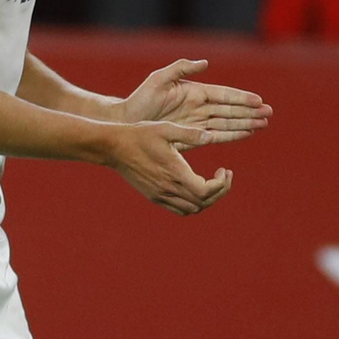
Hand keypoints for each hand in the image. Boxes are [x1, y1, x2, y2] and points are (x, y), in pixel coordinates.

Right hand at [108, 121, 232, 215]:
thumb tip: (211, 136)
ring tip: (212, 182)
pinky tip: (194, 187)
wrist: (114, 147)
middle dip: (219, 191)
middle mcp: (168, 188)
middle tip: (224, 176)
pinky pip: (178, 209)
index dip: (221, 185)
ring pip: (191, 209)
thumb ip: (190, 134)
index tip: (224, 170)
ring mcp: (160, 195)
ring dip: (206, 199)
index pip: (206, 191)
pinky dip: (192, 203)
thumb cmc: (140, 134)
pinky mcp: (153, 196)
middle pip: (203, 203)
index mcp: (174, 172)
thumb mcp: (166, 128)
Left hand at [119, 59, 272, 145]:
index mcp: (195, 91)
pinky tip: (246, 134)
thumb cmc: (141, 99)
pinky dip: (232, 135)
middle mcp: (200, 107)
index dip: (241, 98)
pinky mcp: (193, 136)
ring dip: (246, 123)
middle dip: (250, 112)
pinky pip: (217, 135)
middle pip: (230, 109)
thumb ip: (181, 68)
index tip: (258, 100)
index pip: (223, 94)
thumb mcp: (159, 79)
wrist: (128, 122)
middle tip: (269, 114)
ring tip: (264, 124)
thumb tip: (205, 63)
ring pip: (227, 122)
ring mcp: (198, 122)